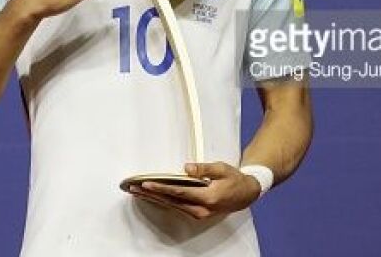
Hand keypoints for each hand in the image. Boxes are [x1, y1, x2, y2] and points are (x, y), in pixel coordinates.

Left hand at [129, 162, 262, 220]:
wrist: (246, 194)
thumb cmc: (234, 179)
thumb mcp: (222, 169)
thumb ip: (204, 168)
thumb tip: (187, 167)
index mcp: (208, 197)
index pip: (179, 192)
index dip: (162, 188)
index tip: (147, 184)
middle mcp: (202, 209)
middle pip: (171, 201)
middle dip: (152, 194)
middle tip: (134, 188)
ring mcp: (199, 213)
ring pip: (172, 206)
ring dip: (154, 198)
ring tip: (138, 191)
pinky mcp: (197, 213)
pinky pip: (177, 207)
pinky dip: (163, 201)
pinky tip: (152, 196)